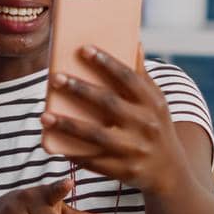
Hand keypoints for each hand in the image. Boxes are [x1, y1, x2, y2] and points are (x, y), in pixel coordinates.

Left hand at [40, 44, 189, 195]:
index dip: (106, 62)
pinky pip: (94, 161)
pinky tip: (54, 144)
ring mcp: (135, 149)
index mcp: (153, 103)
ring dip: (68, 126)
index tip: (83, 49)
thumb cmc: (155, 127)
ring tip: (44, 117)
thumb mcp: (156, 102)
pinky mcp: (124, 170)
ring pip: (96, 135)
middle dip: (80, 90)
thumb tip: (133, 41)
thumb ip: (141, 75)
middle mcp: (145, 125)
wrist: (170, 172)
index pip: (128, 77)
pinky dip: (74, 153)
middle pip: (108, 103)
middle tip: (55, 78)